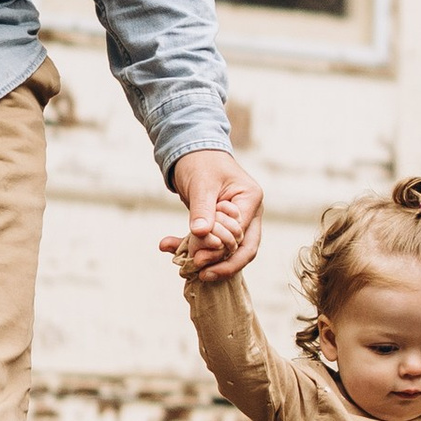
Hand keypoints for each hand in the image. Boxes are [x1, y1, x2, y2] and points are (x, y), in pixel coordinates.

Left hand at [170, 147, 262, 281]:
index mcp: (250, 200)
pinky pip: (211, 243)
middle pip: (244, 250)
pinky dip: (194, 247)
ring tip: (185, 264)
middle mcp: (249, 213)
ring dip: (207, 258)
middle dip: (222, 263)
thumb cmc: (201, 161)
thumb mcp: (201, 184)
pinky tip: (169, 246)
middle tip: (199, 272)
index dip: (223, 251)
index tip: (199, 258)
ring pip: (229, 250)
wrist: (191, 149)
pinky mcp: (221, 225)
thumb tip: (201, 234)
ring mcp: (237, 220)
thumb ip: (203, 210)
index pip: (244, 236)